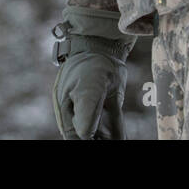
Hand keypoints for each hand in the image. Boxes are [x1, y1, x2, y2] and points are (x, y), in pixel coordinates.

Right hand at [50, 6, 134, 138]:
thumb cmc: (90, 64)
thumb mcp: (88, 87)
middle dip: (96, 140)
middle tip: (107, 140)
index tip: (93, 140)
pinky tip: (122, 140)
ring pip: (102, 135)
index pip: (74, 137)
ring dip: (108, 139)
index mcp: (66, 111)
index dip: (84, 141)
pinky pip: (114, 128)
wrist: (104, 46)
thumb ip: (87, 110)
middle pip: (87, 137)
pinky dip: (118, 136)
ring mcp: (94, 111)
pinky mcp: (109, 107)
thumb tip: (85, 136)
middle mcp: (78, 114)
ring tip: (117, 140)